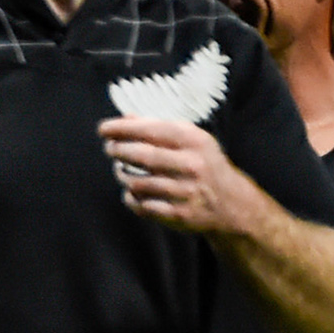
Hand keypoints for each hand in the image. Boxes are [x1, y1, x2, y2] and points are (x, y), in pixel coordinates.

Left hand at [101, 116, 262, 236]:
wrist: (231, 203)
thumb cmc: (202, 164)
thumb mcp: (191, 141)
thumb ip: (158, 128)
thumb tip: (124, 118)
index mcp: (195, 141)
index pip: (152, 130)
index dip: (123, 129)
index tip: (103, 129)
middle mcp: (192, 165)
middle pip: (141, 155)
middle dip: (118, 150)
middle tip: (109, 148)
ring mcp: (185, 191)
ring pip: (136, 182)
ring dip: (121, 175)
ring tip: (120, 169)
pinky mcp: (178, 214)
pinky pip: (140, 205)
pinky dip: (130, 197)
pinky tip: (132, 191)